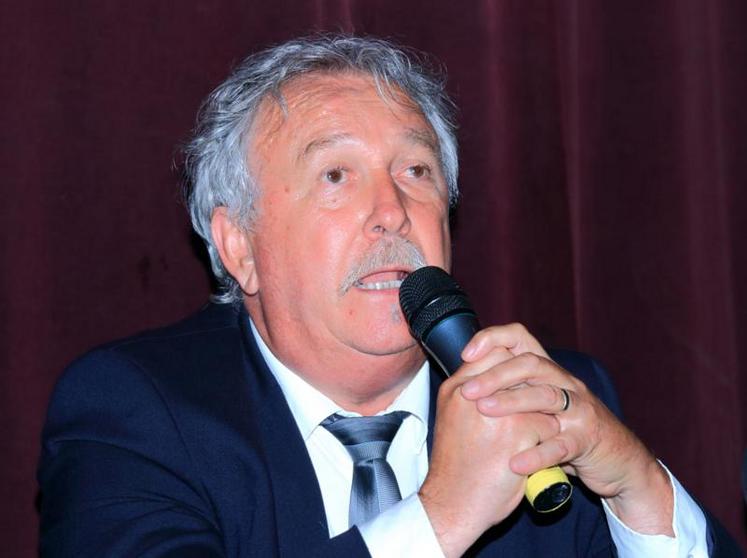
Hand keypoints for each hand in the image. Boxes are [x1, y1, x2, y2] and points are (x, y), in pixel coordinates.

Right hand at [420, 345, 561, 556]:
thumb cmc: (455, 467)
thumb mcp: (451, 419)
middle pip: (514, 367)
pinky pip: (547, 423)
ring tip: (540, 426)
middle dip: (528, 384)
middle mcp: (472, 394)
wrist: (454, 505)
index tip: (519, 379)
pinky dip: (549, 437)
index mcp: (455, 389)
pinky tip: (541, 450)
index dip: (509, 364)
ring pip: (534, 393)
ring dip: (541, 409)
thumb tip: (496, 376)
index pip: (490, 353)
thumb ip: (469, 395)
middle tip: (537, 400)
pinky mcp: (518, 432)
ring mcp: (496, 411)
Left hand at [458, 323, 673, 535]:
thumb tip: (464, 382)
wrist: (618, 462)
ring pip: (546, 396)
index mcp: (548, 371)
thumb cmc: (567, 432)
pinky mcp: (589, 439)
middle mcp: (565, 382)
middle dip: (496, 375)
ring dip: (512, 402)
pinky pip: (562, 444)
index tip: (465, 354)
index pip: (520, 337)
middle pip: (531, 364)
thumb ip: (511, 392)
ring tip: (483, 411)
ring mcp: (580, 409)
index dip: (492, 339)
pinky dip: (538, 454)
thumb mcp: (539, 407)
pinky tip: (515, 463)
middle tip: (467, 391)